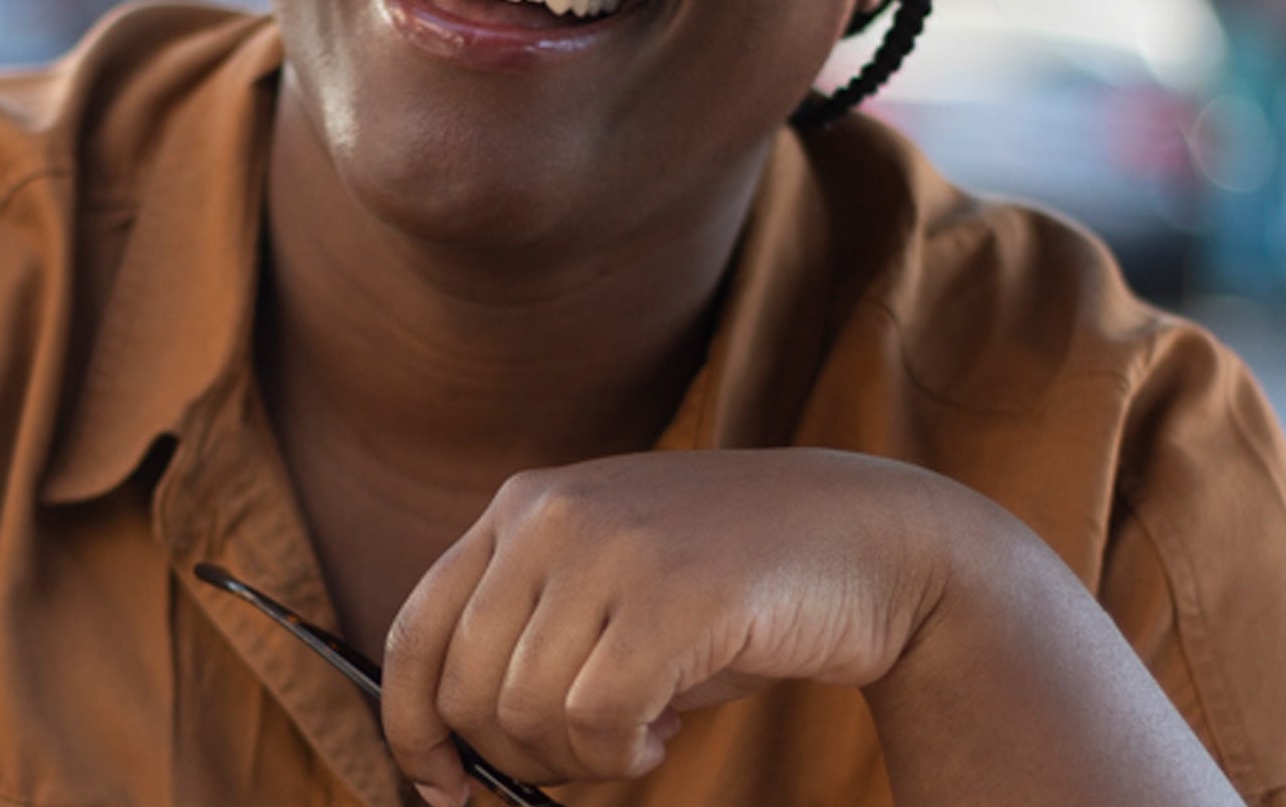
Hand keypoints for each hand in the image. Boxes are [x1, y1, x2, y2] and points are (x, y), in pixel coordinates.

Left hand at [380, 448, 959, 800]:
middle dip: (517, 758)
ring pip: (528, 712)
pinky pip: (595, 720)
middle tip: (592, 759)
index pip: (416, 632)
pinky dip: (624, 756)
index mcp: (522, 506)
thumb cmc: (734, 590)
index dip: (412, 729)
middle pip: (466, 689)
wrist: (872, 541)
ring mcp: (611, 546)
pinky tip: (667, 731)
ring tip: (644, 730)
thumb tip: (453, 764)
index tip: (440, 791)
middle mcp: (551, 514)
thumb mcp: (611, 596)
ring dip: (583, 760)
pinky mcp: (674, 592)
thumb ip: (530, 646)